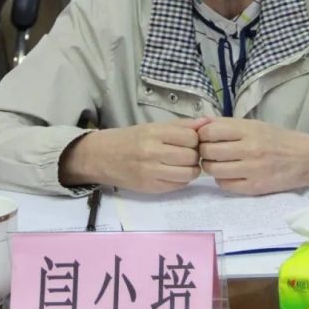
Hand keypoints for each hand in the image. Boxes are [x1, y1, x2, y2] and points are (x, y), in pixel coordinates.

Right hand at [60, 119, 207, 193]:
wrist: (101, 157)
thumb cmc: (130, 139)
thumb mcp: (153, 126)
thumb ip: (182, 125)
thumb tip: (208, 121)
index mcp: (154, 133)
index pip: (191, 137)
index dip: (196, 140)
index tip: (191, 141)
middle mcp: (153, 152)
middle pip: (191, 156)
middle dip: (194, 155)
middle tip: (188, 154)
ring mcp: (151, 172)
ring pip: (188, 173)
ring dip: (191, 169)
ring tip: (183, 164)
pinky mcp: (150, 187)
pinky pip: (178, 185)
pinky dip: (181, 180)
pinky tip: (174, 173)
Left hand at [197, 118, 308, 194]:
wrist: (305, 158)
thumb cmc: (277, 138)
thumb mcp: (254, 124)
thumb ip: (227, 124)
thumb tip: (200, 123)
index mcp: (248, 129)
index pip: (210, 131)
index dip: (202, 135)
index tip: (206, 137)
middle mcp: (249, 149)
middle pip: (208, 151)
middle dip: (204, 151)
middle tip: (210, 152)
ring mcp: (252, 169)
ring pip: (213, 170)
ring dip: (210, 167)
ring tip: (219, 163)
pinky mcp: (254, 187)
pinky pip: (225, 185)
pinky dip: (222, 179)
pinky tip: (229, 174)